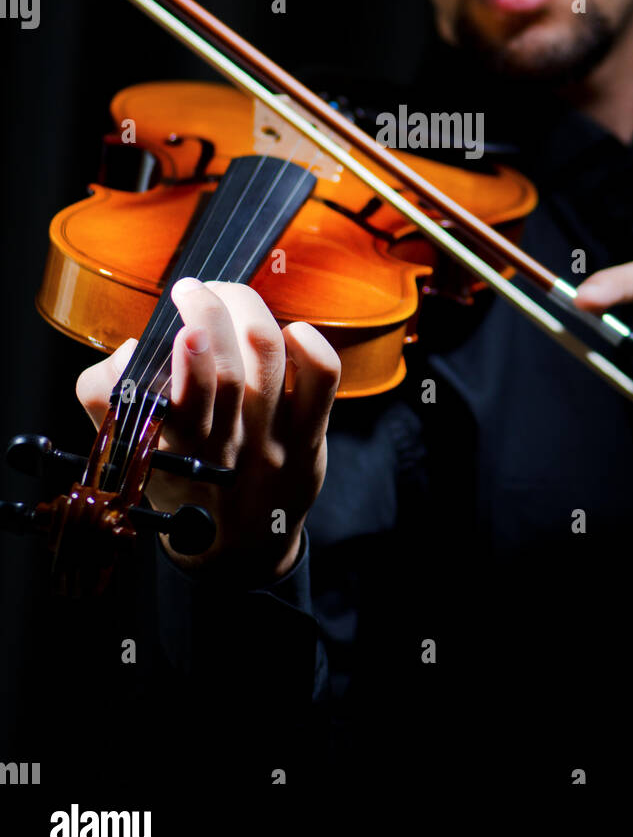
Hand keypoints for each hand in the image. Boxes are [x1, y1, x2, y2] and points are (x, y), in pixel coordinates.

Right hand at [76, 277, 339, 585]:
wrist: (238, 546)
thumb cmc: (182, 479)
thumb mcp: (130, 451)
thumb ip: (105, 398)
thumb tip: (129, 347)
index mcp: (175, 448)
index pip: (178, 404)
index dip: (185, 361)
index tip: (178, 325)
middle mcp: (226, 444)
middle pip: (226, 374)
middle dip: (210, 316)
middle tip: (191, 290)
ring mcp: (272, 439)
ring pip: (269, 363)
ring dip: (250, 314)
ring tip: (226, 294)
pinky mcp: (309, 435)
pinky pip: (322, 383)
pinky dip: (312, 346)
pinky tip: (293, 331)